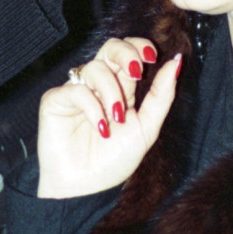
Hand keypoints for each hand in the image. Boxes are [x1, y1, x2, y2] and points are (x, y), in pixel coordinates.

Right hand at [37, 38, 180, 197]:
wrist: (85, 188)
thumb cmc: (114, 161)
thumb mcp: (146, 128)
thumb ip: (161, 95)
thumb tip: (176, 62)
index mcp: (122, 88)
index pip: (129, 52)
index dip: (138, 46)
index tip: (151, 56)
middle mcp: (99, 85)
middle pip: (110, 47)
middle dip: (125, 53)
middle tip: (136, 71)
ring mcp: (77, 90)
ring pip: (96, 68)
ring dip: (112, 92)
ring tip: (115, 119)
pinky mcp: (56, 100)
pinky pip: (77, 89)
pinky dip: (93, 107)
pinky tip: (99, 127)